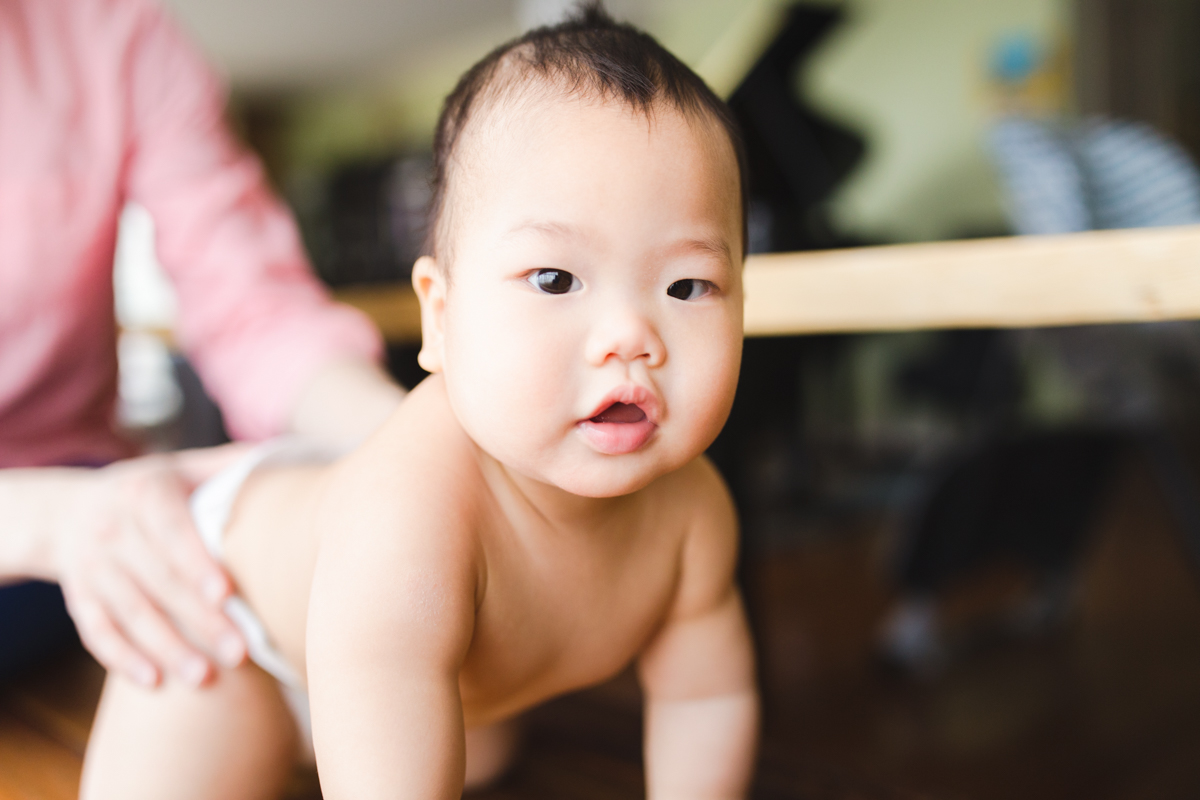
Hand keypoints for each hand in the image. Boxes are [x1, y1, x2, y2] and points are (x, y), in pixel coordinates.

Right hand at [51, 446, 249, 686]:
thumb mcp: (186, 467)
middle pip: (157, 580)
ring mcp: (91, 566)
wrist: (68, 510)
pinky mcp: (78, 598)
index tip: (226, 593)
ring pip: (128, 612)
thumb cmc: (156, 491)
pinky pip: (96, 632)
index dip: (195, 561)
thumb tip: (303, 465)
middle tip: (239, 652)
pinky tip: (154, 682)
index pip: (170, 528)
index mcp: (144, 491)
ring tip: (205, 677)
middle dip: (197, 619)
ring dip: (166, 647)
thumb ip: (234, 466)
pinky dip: (122, 658)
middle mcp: (111, 527)